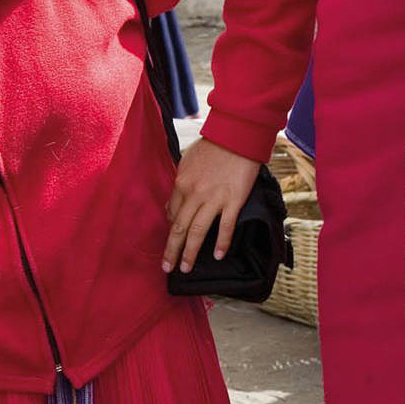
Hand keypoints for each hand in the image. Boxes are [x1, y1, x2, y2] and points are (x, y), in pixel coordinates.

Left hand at [163, 139, 260, 274]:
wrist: (237, 135)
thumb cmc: (213, 146)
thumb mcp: (188, 161)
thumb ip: (181, 182)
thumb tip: (173, 201)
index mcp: (181, 183)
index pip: (172, 214)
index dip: (171, 230)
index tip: (172, 242)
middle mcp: (194, 194)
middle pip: (179, 228)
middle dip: (172, 251)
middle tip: (167, 268)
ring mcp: (214, 199)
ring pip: (197, 232)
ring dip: (190, 253)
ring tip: (185, 268)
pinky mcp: (233, 200)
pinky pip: (225, 227)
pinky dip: (221, 243)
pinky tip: (218, 256)